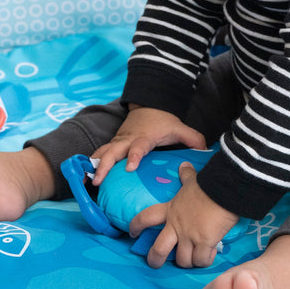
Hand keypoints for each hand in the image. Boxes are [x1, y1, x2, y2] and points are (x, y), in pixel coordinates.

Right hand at [90, 105, 205, 184]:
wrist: (147, 105)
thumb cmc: (164, 121)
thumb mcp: (180, 128)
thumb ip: (193, 139)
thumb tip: (206, 152)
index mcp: (144, 137)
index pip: (138, 147)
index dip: (133, 156)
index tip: (129, 168)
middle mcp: (127, 140)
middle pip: (112, 152)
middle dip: (104, 166)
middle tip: (98, 181)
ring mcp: (118, 142)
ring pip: (101, 153)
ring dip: (93, 167)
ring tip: (86, 183)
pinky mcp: (112, 145)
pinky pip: (99, 155)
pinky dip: (90, 165)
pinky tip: (84, 179)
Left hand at [130, 162, 237, 268]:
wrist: (223, 191)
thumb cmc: (207, 185)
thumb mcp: (193, 181)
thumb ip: (186, 175)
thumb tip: (184, 165)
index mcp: (170, 210)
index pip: (146, 217)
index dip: (136, 226)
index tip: (132, 233)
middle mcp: (176, 227)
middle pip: (158, 250)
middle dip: (155, 260)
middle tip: (156, 264)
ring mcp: (189, 237)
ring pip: (182, 261)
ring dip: (188, 262)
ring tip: (193, 258)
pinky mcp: (204, 244)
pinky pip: (201, 260)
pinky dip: (205, 260)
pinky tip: (210, 254)